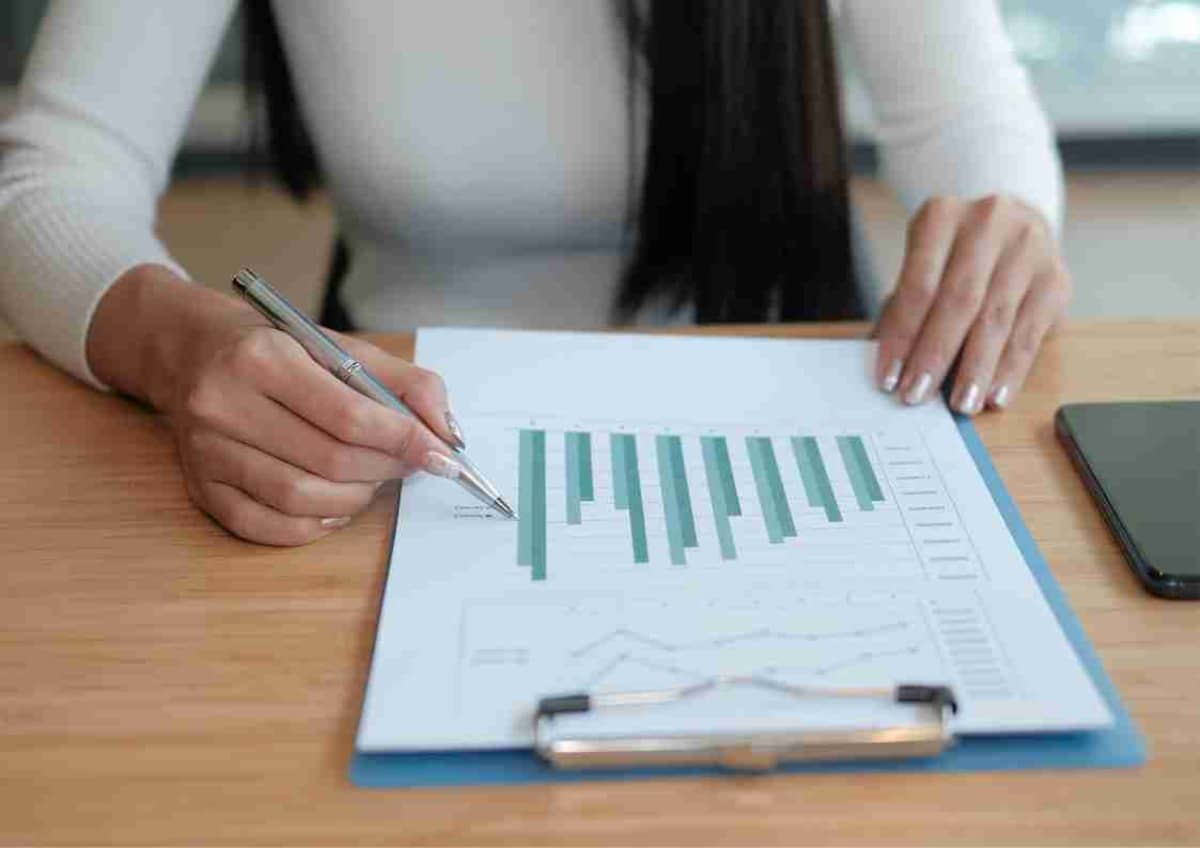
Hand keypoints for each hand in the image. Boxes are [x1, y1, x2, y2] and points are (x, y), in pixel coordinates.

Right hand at [88, 267, 463, 545]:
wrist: (191, 351)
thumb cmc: (277, 350)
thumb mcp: (341, 347)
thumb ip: (407, 383)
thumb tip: (448, 433)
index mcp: (263, 357)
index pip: (350, 416)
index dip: (404, 441)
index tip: (439, 453)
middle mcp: (224, 403)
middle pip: (329, 461)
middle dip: (385, 469)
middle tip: (409, 463)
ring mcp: (207, 450)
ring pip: (299, 498)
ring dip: (354, 498)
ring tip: (371, 480)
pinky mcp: (200, 486)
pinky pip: (266, 526)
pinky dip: (313, 524)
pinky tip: (334, 505)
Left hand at [874, 194, 1071, 414]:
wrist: (1012, 225)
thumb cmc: (952, 256)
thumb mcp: (921, 266)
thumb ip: (903, 309)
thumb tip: (890, 367)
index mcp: (941, 215)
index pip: (918, 285)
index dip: (902, 336)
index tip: (889, 377)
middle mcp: (988, 222)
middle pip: (959, 301)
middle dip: (935, 356)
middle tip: (917, 395)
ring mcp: (1029, 247)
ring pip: (997, 319)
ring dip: (976, 369)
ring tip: (960, 404)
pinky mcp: (1056, 277)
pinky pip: (1030, 332)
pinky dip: (1011, 369)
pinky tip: (996, 395)